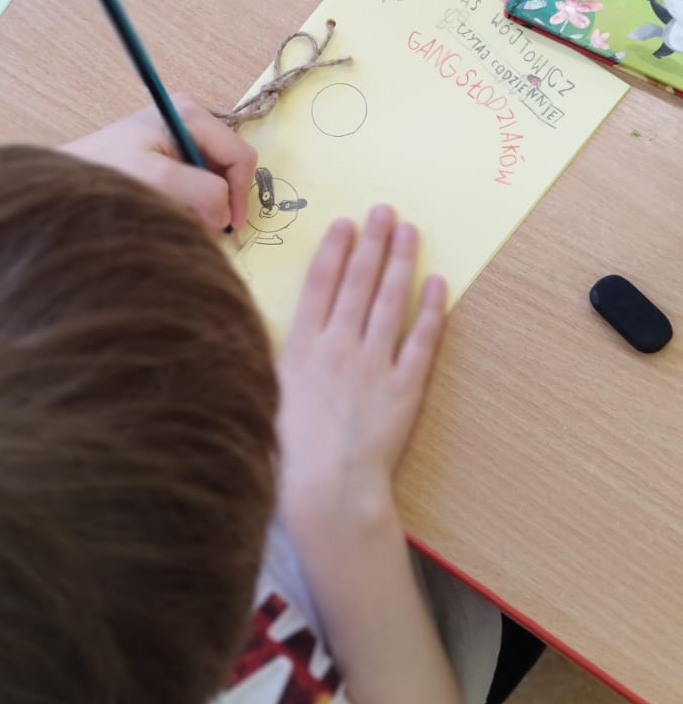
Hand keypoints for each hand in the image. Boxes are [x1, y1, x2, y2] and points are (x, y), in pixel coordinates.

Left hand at [63, 98, 256, 231]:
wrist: (69, 178)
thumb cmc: (107, 171)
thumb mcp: (157, 179)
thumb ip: (201, 191)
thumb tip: (226, 213)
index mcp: (191, 114)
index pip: (239, 155)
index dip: (239, 194)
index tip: (228, 227)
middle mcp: (191, 119)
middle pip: (230, 166)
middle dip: (221, 199)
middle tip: (202, 226)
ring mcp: (181, 136)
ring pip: (216, 177)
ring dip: (206, 203)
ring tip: (180, 217)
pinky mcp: (170, 154)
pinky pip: (199, 181)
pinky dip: (193, 201)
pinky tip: (173, 209)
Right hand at [277, 205, 446, 541]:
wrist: (328, 492)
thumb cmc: (287, 458)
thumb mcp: (263, 399)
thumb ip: (274, 362)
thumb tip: (265, 332)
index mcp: (301, 349)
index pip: (320, 285)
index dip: (334, 250)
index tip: (345, 223)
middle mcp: (338, 348)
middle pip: (358, 283)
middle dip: (372, 242)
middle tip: (385, 211)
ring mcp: (375, 365)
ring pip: (391, 302)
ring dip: (401, 262)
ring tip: (411, 232)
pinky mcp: (405, 389)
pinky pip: (421, 341)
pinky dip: (431, 310)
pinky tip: (438, 284)